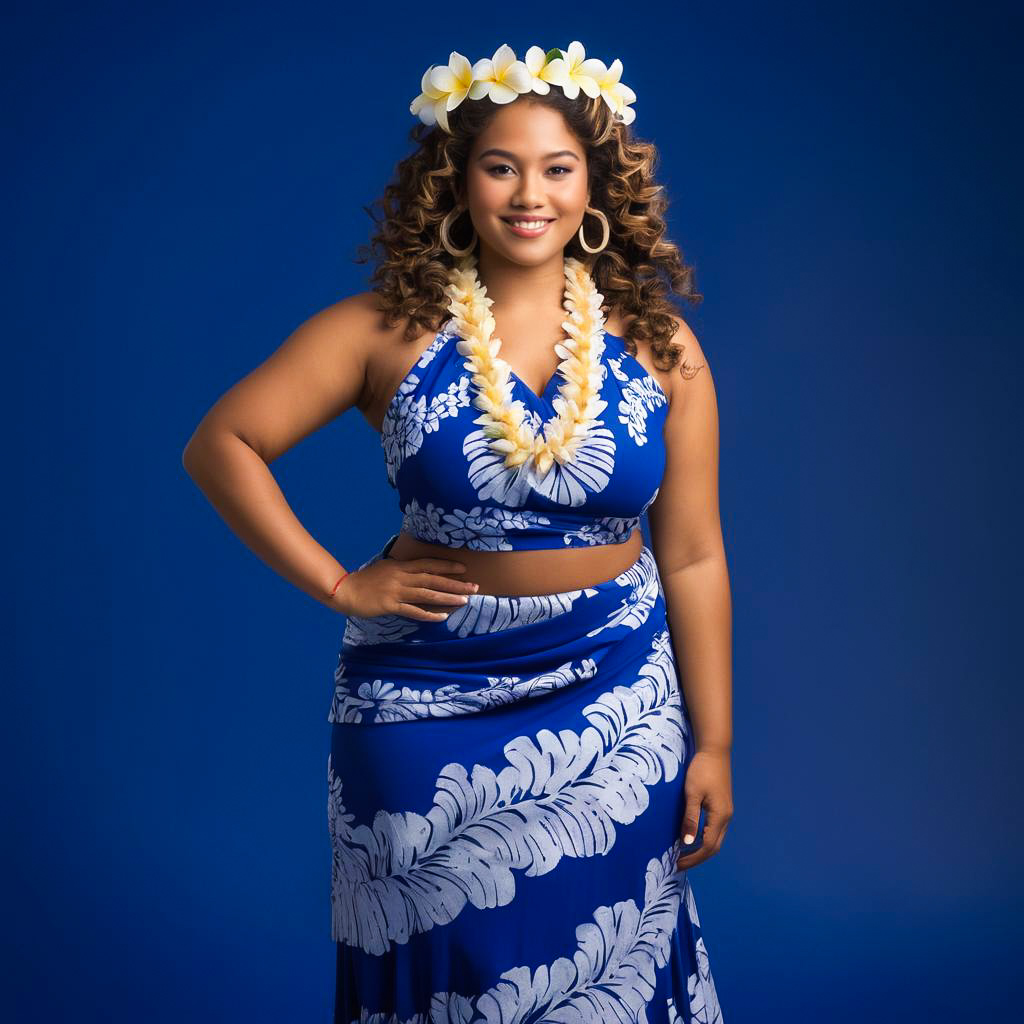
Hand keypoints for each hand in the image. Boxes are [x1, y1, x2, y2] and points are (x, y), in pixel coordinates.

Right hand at [331, 555, 477, 620]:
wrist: (346, 590)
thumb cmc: (366, 580)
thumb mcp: (386, 568)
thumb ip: (402, 568)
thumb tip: (418, 569)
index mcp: (401, 566)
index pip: (429, 564)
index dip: (447, 566)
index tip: (464, 569)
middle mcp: (402, 577)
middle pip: (433, 579)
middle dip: (455, 583)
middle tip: (474, 586)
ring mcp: (396, 591)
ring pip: (427, 594)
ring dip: (448, 598)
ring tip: (464, 601)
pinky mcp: (390, 605)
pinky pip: (413, 611)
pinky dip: (429, 615)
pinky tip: (442, 617)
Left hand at [676, 748, 732, 869]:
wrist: (714, 751)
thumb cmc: (702, 770)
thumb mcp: (692, 793)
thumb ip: (690, 818)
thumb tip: (686, 843)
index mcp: (720, 816)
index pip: (708, 847)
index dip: (692, 858)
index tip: (676, 864)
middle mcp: (726, 817)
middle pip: (714, 847)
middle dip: (696, 858)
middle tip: (677, 864)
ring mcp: (726, 812)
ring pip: (715, 839)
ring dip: (700, 849)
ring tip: (682, 854)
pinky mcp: (722, 806)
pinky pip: (714, 830)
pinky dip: (703, 839)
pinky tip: (690, 837)